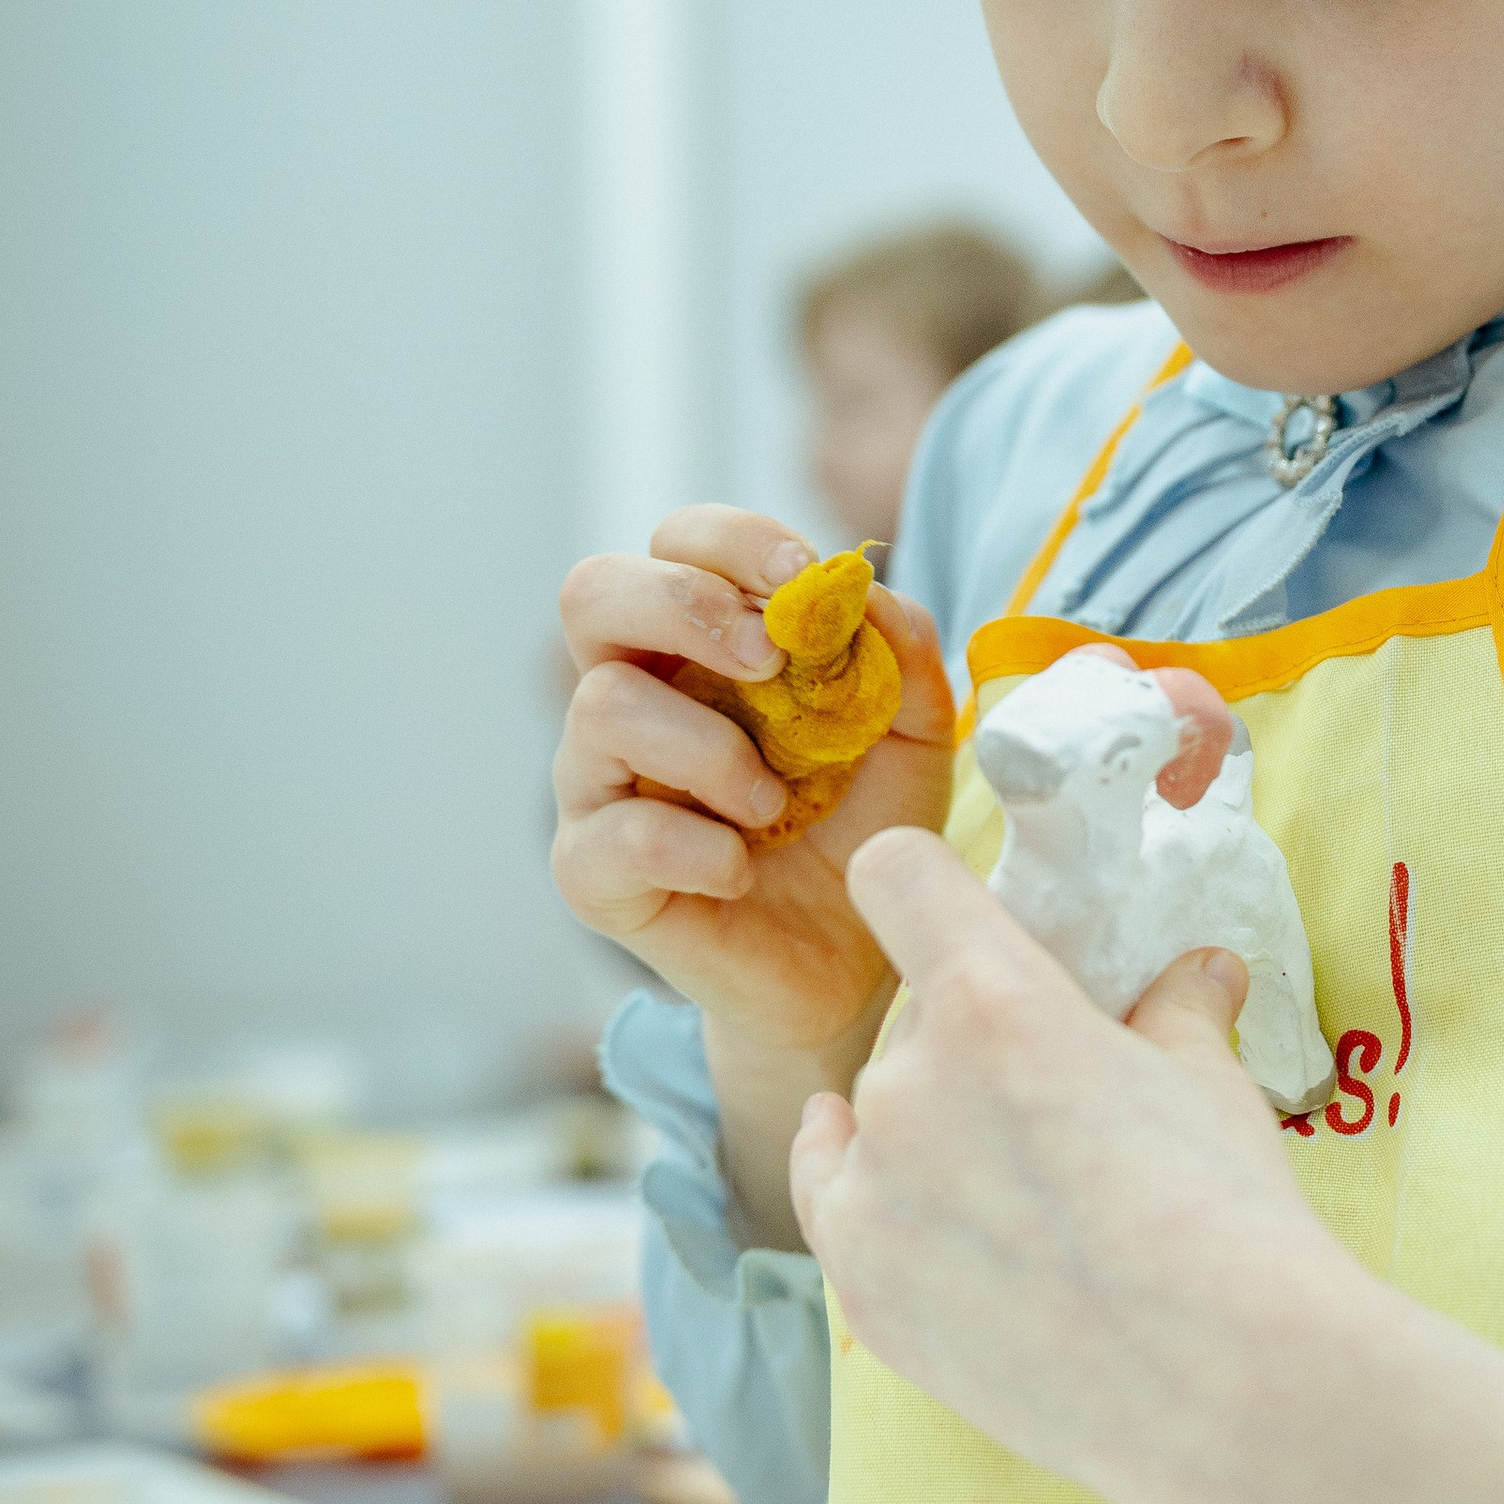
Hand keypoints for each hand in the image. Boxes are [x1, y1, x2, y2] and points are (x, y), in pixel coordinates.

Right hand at [552, 508, 956, 1063]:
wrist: (852, 962)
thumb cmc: (863, 829)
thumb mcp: (913, 731)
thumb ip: (900, 649)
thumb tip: (857, 590)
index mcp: (699, 645)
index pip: (676, 543)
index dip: (733, 541)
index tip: (804, 582)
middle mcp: (631, 695)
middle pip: (592, 591)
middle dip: (685, 605)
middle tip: (768, 664)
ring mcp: (597, 781)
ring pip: (602, 707)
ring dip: (710, 748)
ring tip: (773, 805)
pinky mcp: (590, 871)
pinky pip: (618, 833)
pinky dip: (698, 847)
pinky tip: (743, 871)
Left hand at [788, 826, 1336, 1503]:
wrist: (1223, 1382)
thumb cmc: (1227, 1212)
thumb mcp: (1210, 1083)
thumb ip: (1178, 1011)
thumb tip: (1200, 969)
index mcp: (988, 1002)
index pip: (899, 877)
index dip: (924, 882)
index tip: (950, 912)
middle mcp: (905, 1085)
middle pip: (910, 1024)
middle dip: (969, 1046)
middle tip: (1044, 1104)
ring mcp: (871, 1196)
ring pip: (872, 1123)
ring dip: (926, 1134)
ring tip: (1019, 1195)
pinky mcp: (864, 1293)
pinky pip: (842, 1211)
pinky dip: (877, 1203)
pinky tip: (925, 1217)